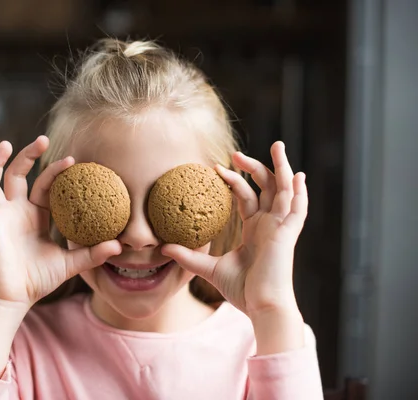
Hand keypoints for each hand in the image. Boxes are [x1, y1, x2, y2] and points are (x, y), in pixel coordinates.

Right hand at [0, 136, 121, 307]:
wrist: (14, 297)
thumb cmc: (38, 280)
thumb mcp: (70, 264)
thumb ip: (91, 254)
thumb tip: (119, 246)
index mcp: (34, 215)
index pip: (44, 185)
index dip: (55, 171)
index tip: (73, 160)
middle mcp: (15, 210)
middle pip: (18, 173)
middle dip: (29, 155)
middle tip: (44, 139)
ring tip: (7, 144)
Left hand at [162, 141, 307, 316]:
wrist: (260, 306)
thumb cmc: (241, 290)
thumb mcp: (209, 268)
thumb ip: (189, 257)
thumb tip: (163, 248)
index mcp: (256, 230)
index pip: (247, 197)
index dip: (235, 181)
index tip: (216, 168)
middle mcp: (269, 225)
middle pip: (266, 188)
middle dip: (254, 167)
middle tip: (235, 154)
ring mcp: (280, 228)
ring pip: (284, 190)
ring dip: (281, 167)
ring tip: (276, 145)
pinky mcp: (287, 234)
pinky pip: (297, 209)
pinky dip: (299, 192)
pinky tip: (297, 175)